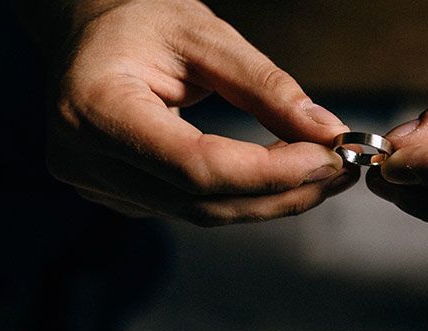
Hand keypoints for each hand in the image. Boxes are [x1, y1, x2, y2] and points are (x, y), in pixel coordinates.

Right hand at [45, 0, 356, 225]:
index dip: (269, 172)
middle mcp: (85, 158)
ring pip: (200, 212)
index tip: (329, 158)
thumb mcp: (204, 33)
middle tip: (342, 170)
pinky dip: (242, 196)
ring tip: (324, 173)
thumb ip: (265, 86)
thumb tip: (326, 132)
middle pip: (201, 199)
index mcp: (94, 108)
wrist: (85, 34)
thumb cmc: (139, 21)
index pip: (195, 164)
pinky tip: (280, 177)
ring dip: (270, 200)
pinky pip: (189, 207)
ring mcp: (95, 185)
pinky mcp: (116, 196)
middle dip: (281, 192)